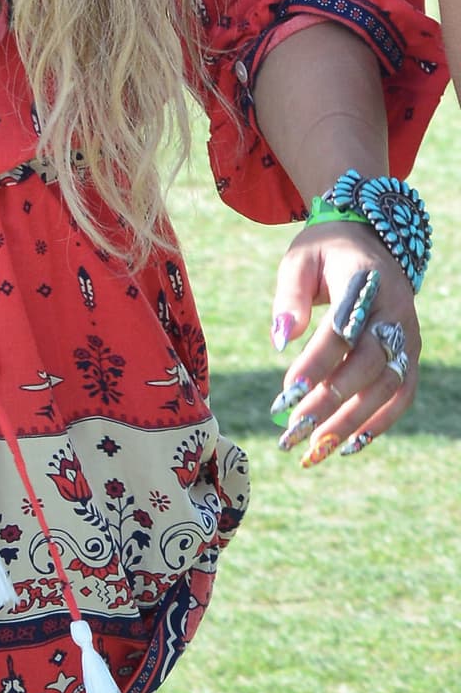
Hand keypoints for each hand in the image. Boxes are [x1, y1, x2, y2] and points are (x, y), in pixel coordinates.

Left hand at [270, 222, 418, 464]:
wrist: (370, 242)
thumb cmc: (325, 253)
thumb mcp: (299, 260)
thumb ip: (289, 297)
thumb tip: (281, 340)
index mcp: (365, 282)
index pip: (341, 330)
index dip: (315, 364)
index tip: (285, 395)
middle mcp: (394, 311)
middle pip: (367, 364)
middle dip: (330, 402)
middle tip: (293, 430)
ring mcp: (407, 334)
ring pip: (386, 386)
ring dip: (350, 422)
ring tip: (314, 450)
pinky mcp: (410, 352)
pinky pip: (401, 393)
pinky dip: (378, 422)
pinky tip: (347, 446)